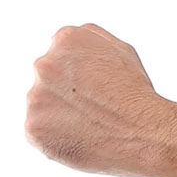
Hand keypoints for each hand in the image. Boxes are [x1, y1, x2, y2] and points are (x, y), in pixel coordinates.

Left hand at [24, 24, 176, 176]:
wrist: (144, 133)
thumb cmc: (136, 94)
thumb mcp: (122, 50)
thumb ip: (90, 38)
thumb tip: (66, 40)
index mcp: (65, 40)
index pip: (59, 55)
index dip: (78, 76)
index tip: (95, 89)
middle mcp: (44, 64)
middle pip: (47, 79)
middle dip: (66, 93)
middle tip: (94, 109)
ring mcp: (35, 97)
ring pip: (41, 106)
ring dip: (58, 115)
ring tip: (89, 125)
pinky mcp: (33, 127)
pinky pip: (38, 132)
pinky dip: (54, 138)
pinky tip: (80, 138)